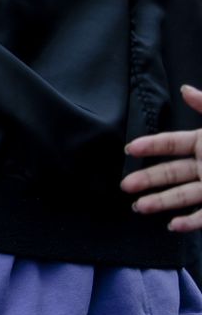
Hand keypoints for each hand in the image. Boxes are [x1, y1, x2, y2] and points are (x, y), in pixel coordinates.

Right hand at [121, 84, 201, 231]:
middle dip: (147, 179)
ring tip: (139, 207)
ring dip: (161, 202)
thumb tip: (184, 89)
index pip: (171, 144)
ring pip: (183, 195)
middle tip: (125, 185)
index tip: (129, 148)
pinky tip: (173, 225)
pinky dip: (190, 222)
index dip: (150, 146)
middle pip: (171, 173)